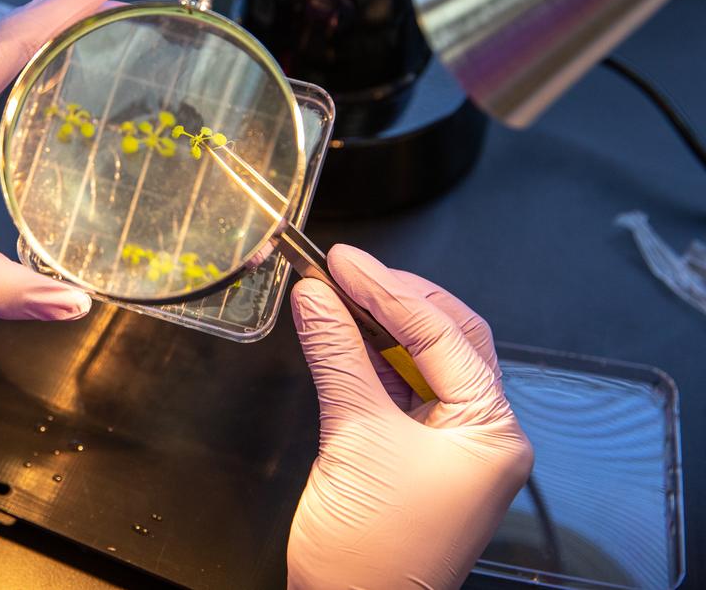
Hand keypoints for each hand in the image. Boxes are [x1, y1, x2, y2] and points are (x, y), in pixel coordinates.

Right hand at [286, 245, 532, 588]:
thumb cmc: (371, 548)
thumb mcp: (354, 436)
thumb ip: (337, 356)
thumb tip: (316, 294)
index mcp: (493, 430)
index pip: (443, 335)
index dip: (388, 289)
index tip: (342, 260)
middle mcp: (482, 432)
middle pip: (447, 339)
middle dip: (395, 299)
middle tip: (343, 267)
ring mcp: (451, 445)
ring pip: (423, 362)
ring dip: (379, 325)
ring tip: (335, 291)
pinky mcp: (415, 455)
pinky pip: (399, 390)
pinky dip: (368, 359)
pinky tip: (339, 333)